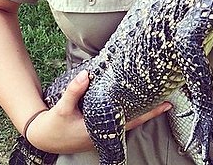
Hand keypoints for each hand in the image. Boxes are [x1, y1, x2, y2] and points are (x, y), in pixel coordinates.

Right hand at [25, 70, 171, 152]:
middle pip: (134, 122)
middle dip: (151, 111)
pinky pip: (119, 121)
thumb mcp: (63, 107)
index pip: (132, 121)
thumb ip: (74, 91)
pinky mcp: (100, 130)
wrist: (43, 137)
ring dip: (142, 112)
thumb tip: (86, 74)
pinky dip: (129, 113)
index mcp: (101, 130)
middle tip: (169, 100)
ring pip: (128, 122)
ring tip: (157, 100)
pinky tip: (135, 104)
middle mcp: (106, 134)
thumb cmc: (54, 124)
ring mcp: (104, 134)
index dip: (150, 113)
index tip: (165, 104)